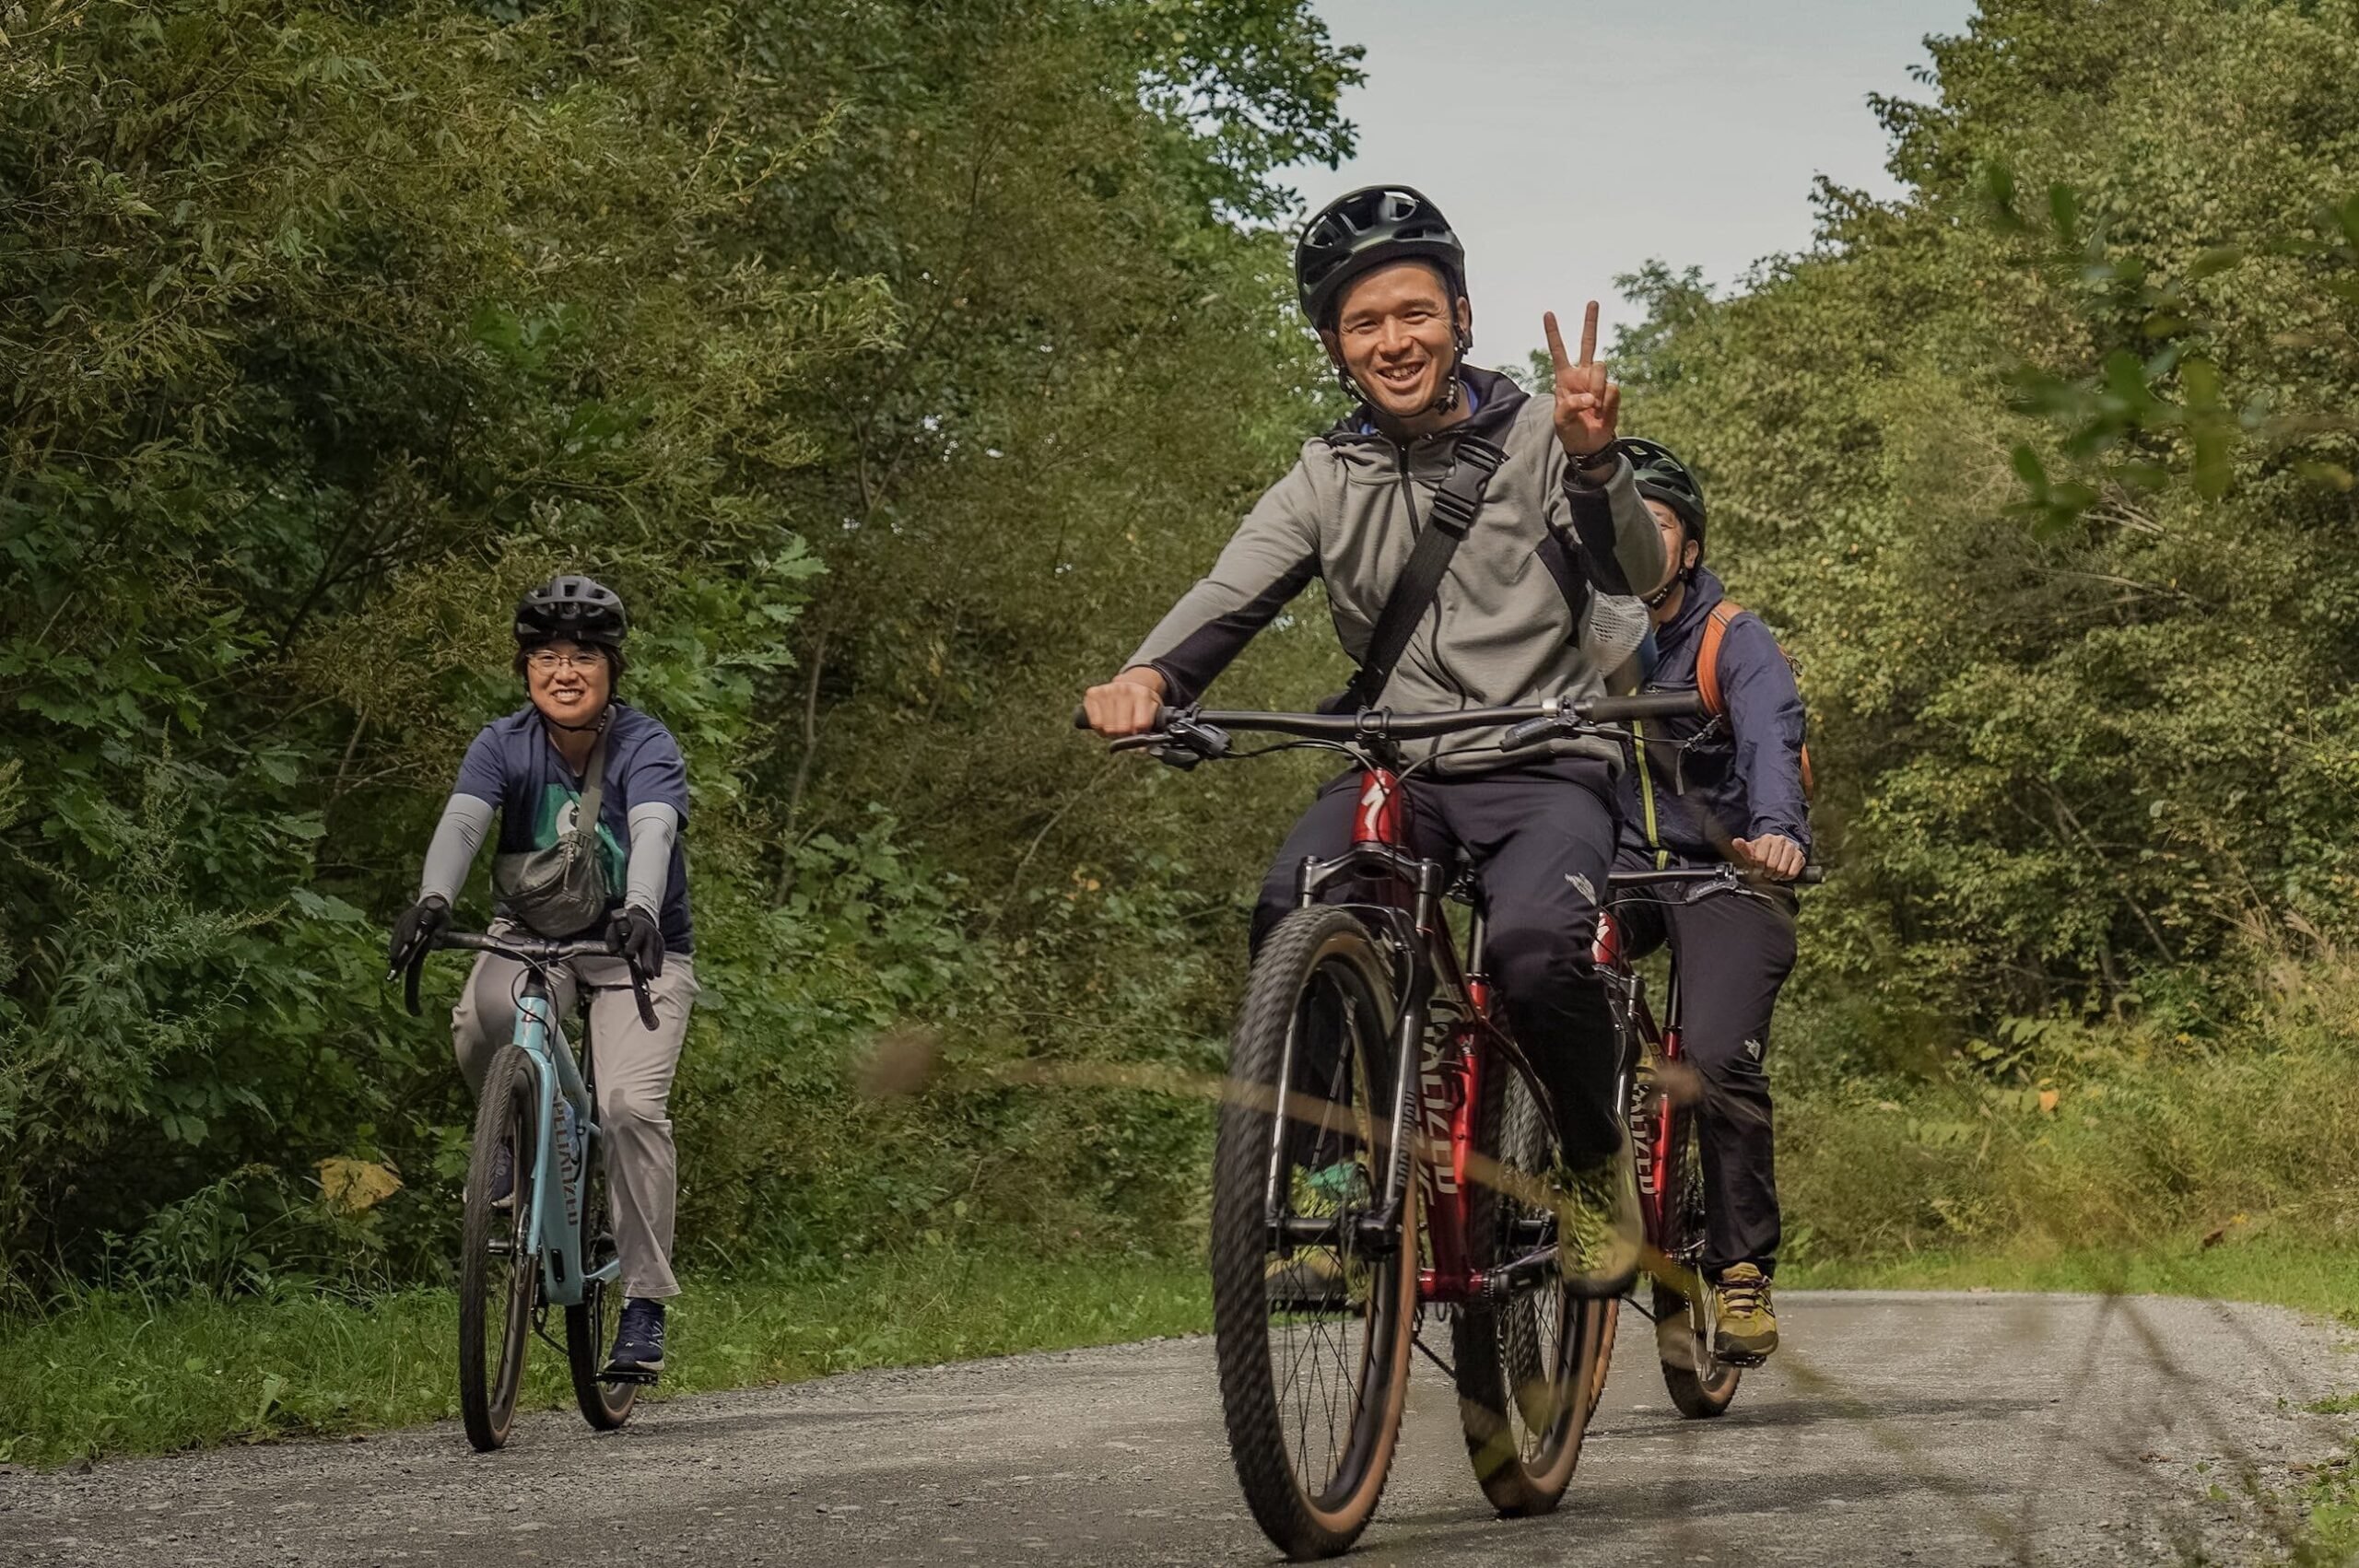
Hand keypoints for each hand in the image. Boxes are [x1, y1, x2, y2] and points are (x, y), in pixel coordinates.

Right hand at [387, 894, 449, 975]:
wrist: (432, 906)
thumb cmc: (440, 915)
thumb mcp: (445, 918)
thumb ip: (442, 927)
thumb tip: (438, 936)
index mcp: (417, 911)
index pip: (411, 920)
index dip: (409, 931)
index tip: (408, 940)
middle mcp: (406, 917)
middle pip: (399, 931)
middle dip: (397, 945)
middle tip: (394, 959)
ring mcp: (400, 923)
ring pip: (395, 937)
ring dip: (394, 950)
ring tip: (393, 965)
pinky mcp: (398, 929)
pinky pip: (395, 940)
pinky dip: (394, 950)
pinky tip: (393, 962)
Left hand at [607, 905, 665, 978]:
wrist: (640, 919)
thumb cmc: (624, 926)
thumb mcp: (615, 928)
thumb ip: (612, 938)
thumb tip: (614, 951)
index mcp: (639, 926)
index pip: (637, 936)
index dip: (633, 945)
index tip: (629, 955)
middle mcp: (651, 932)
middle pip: (650, 948)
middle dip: (649, 961)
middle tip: (648, 972)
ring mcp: (658, 938)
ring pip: (656, 954)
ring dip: (654, 966)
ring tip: (650, 977)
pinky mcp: (661, 944)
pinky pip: (660, 956)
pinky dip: (658, 965)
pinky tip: (656, 973)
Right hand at [1082, 666, 1167, 737]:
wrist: (1130, 685)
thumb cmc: (1141, 704)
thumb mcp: (1153, 713)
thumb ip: (1152, 731)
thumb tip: (1141, 749)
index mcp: (1143, 694)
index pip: (1141, 725)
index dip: (1139, 735)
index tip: (1138, 733)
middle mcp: (1124, 689)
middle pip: (1122, 728)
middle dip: (1124, 735)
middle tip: (1126, 731)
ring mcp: (1107, 690)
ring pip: (1108, 728)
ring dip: (1111, 732)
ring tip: (1116, 726)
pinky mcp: (1092, 693)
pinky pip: (1095, 723)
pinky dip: (1100, 728)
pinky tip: (1106, 722)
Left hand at [1543, 302, 1620, 461]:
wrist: (1590, 445)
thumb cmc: (1570, 431)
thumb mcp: (1561, 421)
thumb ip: (1570, 406)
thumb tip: (1590, 397)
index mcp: (1564, 377)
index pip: (1558, 351)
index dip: (1553, 333)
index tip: (1548, 313)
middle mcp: (1582, 374)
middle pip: (1588, 343)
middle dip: (1590, 322)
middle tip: (1592, 302)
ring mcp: (1598, 381)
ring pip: (1601, 369)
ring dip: (1596, 389)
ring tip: (1593, 409)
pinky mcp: (1612, 392)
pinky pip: (1612, 389)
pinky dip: (1607, 403)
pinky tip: (1602, 414)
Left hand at [1732, 834, 1805, 881]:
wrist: (1779, 849)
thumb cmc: (1763, 852)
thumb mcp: (1751, 851)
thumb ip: (1743, 848)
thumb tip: (1736, 842)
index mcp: (1767, 839)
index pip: (1760, 859)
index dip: (1758, 867)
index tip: (1758, 867)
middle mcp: (1780, 841)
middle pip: (1772, 865)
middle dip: (1767, 872)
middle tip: (1766, 872)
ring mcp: (1791, 848)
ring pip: (1782, 869)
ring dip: (1776, 875)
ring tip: (1774, 873)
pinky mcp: (1799, 856)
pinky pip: (1792, 872)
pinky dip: (1786, 876)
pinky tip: (1783, 873)